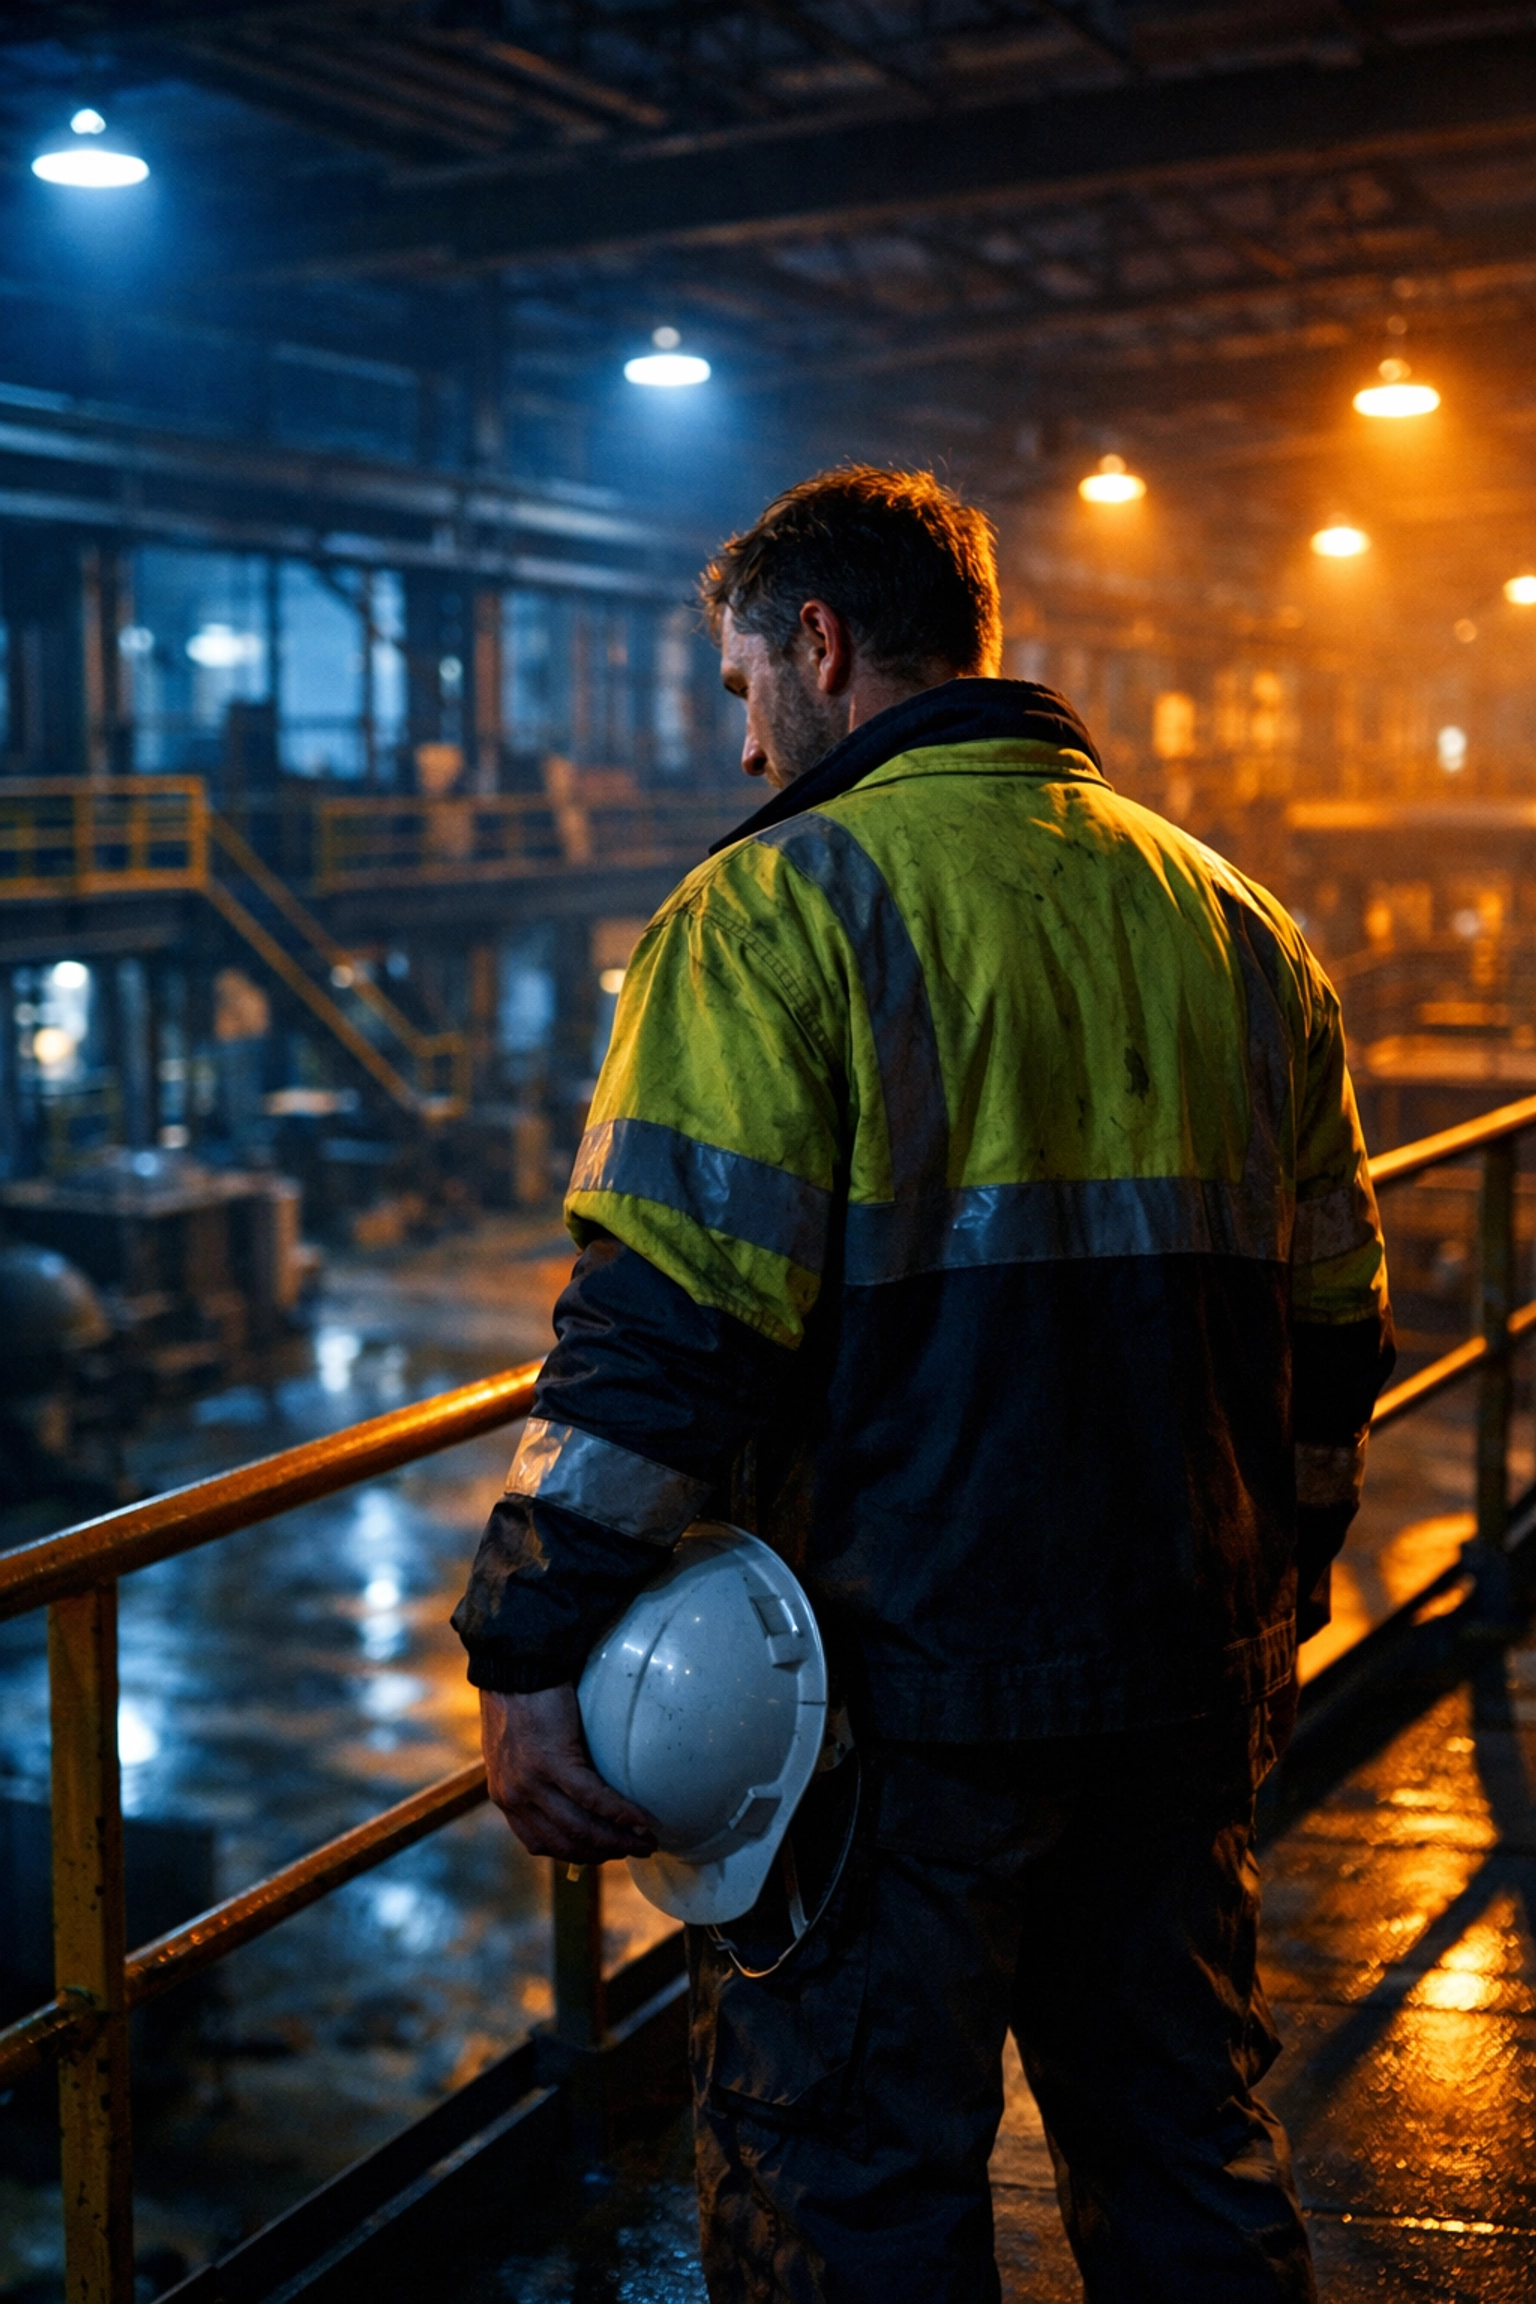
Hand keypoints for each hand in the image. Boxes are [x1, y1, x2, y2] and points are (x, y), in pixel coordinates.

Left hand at [480, 1683, 656, 1864]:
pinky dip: (620, 1813)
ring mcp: (531, 1782)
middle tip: (634, 1850)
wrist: (514, 1666)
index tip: (606, 1852)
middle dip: (603, 1853)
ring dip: (617, 1840)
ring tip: (645, 1841)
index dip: (578, 1854)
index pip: (542, 1844)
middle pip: (564, 1843)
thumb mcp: (517, 1750)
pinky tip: (641, 1820)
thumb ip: (535, 1777)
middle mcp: (514, 1797)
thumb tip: (570, 1792)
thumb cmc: (520, 1700)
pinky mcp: (552, 1761)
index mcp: (506, 1796)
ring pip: (580, 1828)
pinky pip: (592, 1798)